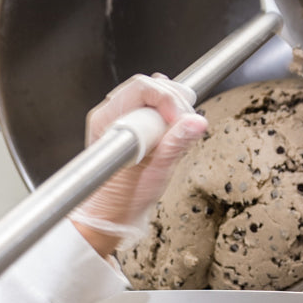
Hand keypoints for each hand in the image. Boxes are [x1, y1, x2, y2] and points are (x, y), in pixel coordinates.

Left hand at [69, 73, 206, 254]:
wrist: (109, 216)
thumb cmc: (121, 200)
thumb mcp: (153, 175)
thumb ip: (173, 146)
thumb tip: (195, 122)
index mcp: (107, 121)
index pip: (143, 88)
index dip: (169, 100)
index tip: (183, 120)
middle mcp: (111, 114)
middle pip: (150, 86)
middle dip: (175, 102)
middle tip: (188, 125)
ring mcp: (121, 118)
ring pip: (154, 94)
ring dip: (174, 108)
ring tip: (182, 130)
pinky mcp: (132, 124)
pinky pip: (154, 107)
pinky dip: (169, 115)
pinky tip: (175, 130)